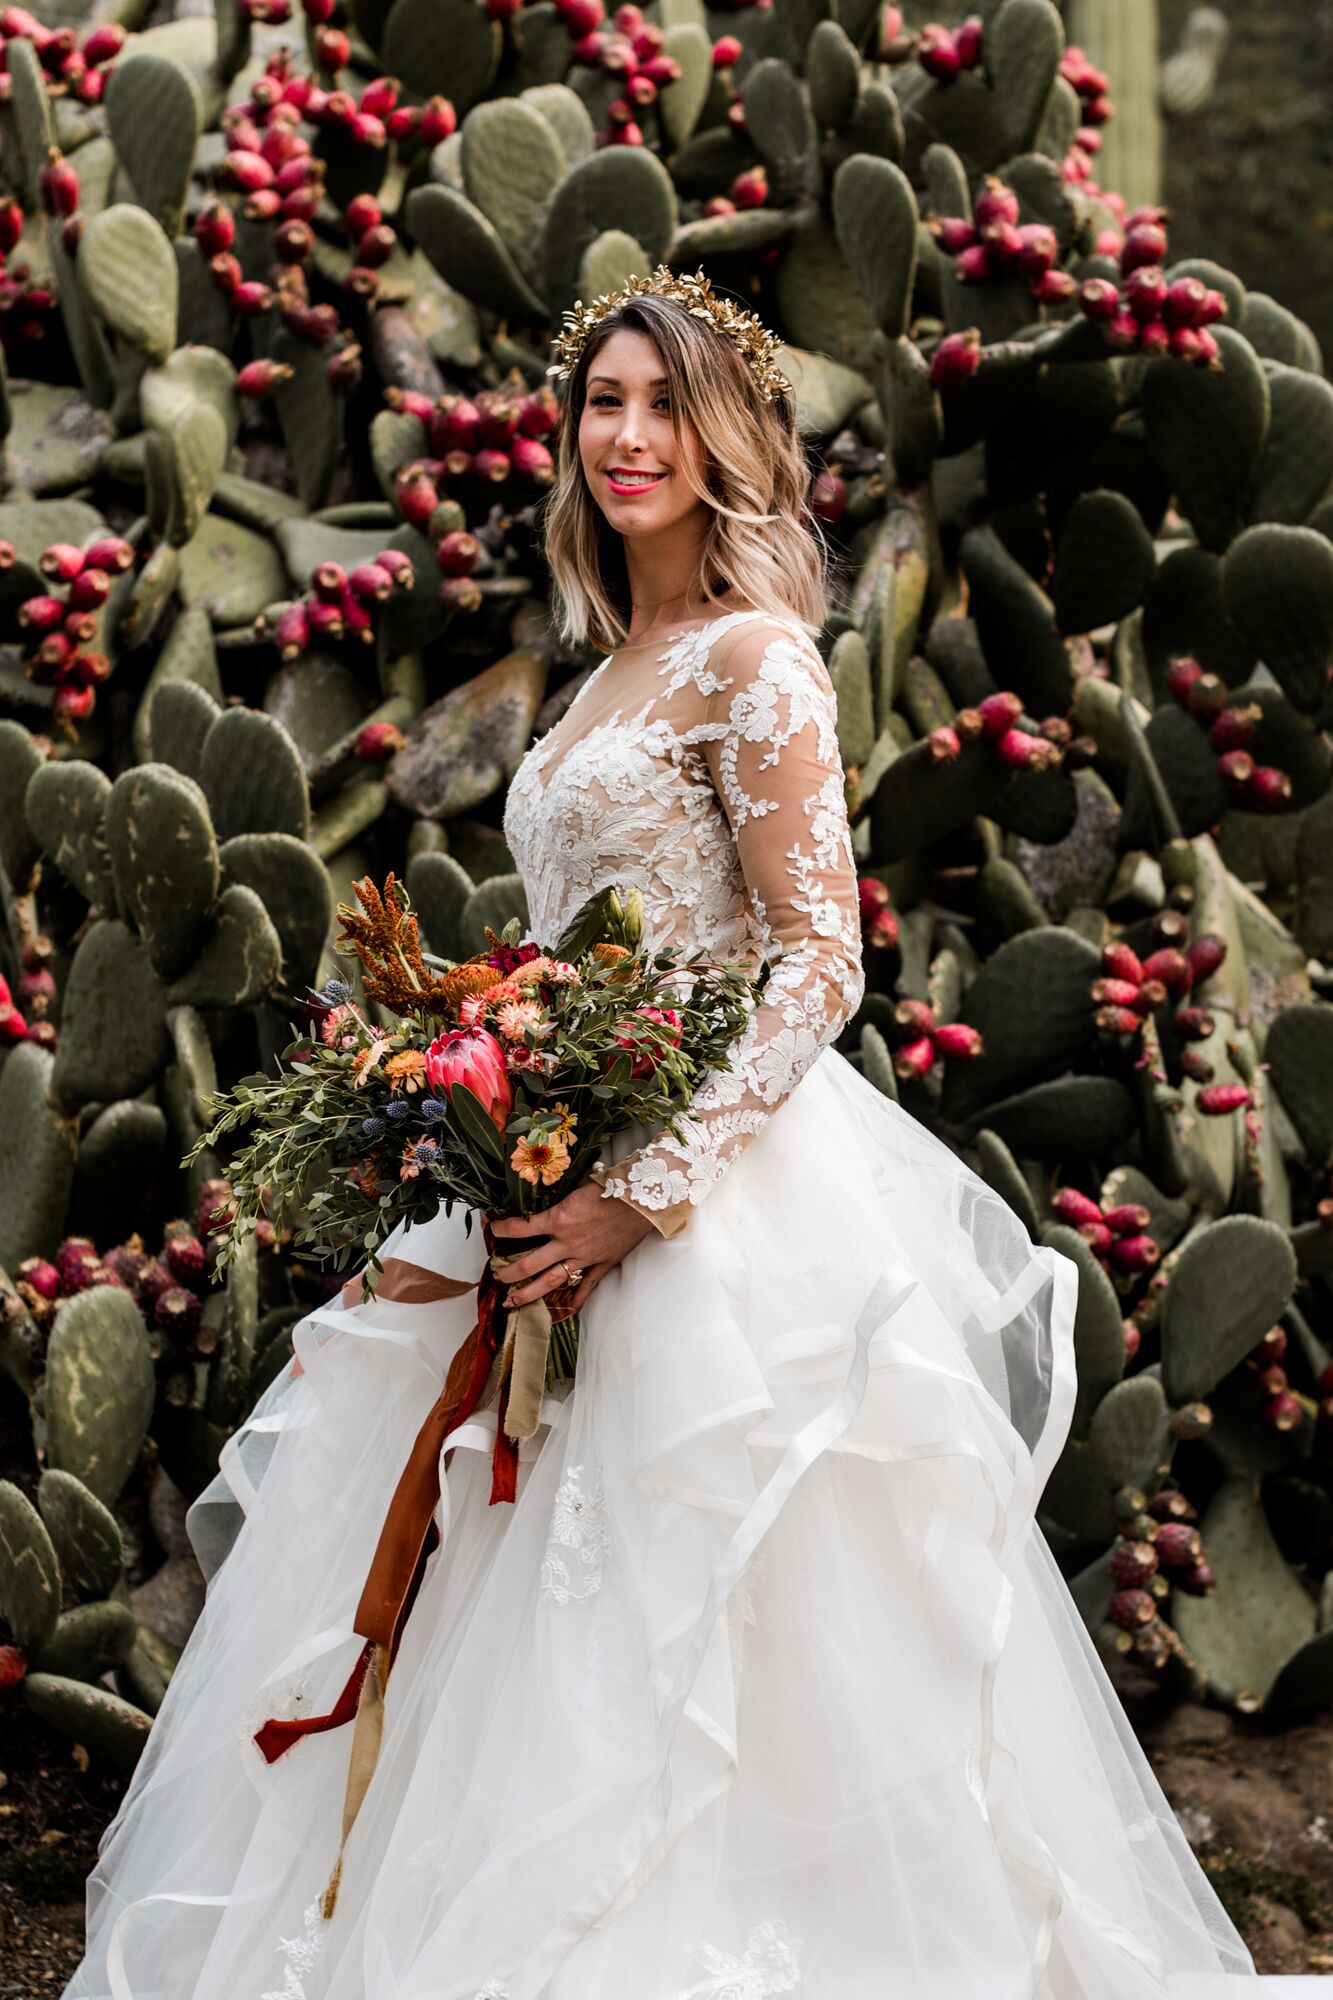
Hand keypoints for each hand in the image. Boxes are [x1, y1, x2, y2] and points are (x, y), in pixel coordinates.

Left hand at [486, 1179, 654, 1311]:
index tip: (492, 1229)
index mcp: (558, 1219)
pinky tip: (566, 1311)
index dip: (501, 1229)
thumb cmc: (612, 1185)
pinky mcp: (602, 1263)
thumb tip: (542, 1192)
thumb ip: (560, 1195)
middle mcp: (567, 1242)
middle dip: (508, 1273)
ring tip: (513, 1303)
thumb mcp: (577, 1185)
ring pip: (551, 1281)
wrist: (644, 1198)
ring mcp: (585, 1257)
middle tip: (497, 1278)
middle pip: (529, 1264)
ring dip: (530, 1294)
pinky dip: (576, 1300)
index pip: (520, 1228)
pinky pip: (586, 1286)